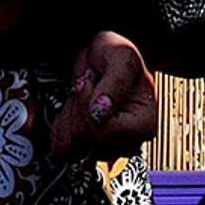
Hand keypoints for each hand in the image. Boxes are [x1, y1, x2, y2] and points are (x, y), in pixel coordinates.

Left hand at [46, 30, 157, 163]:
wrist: (102, 57)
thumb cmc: (117, 56)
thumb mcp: (122, 57)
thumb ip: (115, 83)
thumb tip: (100, 112)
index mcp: (143, 123)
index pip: (104, 131)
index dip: (88, 105)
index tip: (89, 81)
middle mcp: (127, 142)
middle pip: (85, 139)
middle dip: (79, 107)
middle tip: (87, 85)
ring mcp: (106, 148)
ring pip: (71, 146)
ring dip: (70, 116)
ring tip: (83, 96)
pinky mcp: (86, 148)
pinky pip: (61, 147)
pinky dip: (62, 125)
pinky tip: (74, 108)